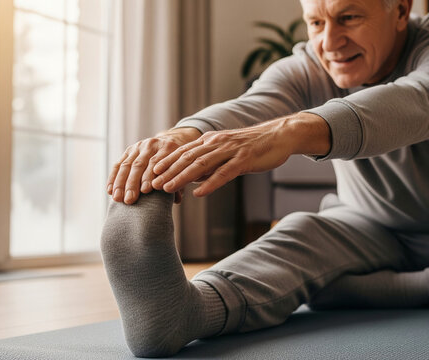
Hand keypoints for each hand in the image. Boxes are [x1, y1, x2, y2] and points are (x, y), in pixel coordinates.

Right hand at [106, 128, 200, 203]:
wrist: (168, 146)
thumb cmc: (176, 165)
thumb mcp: (180, 170)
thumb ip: (178, 183)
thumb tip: (176, 199)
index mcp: (167, 147)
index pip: (156, 161)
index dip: (150, 176)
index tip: (146, 190)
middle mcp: (151, 144)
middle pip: (139, 164)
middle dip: (133, 183)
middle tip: (130, 199)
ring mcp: (138, 147)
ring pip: (127, 165)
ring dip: (120, 183)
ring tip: (118, 198)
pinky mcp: (128, 151)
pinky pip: (118, 165)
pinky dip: (113, 178)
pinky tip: (110, 190)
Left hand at [151, 119, 294, 197]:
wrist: (279, 136)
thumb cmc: (252, 147)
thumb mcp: (226, 152)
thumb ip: (209, 163)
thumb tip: (191, 178)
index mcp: (210, 140)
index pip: (183, 152)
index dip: (165, 163)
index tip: (149, 173)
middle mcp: (216, 143)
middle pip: (187, 158)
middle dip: (167, 172)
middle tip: (151, 184)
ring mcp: (230, 151)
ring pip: (201, 165)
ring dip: (182, 177)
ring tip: (168, 188)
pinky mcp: (244, 160)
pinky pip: (224, 173)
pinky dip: (210, 183)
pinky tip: (199, 193)